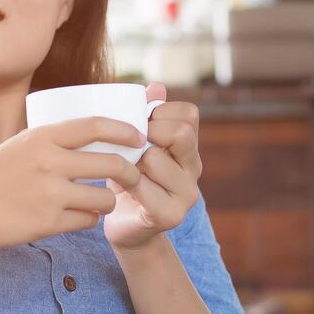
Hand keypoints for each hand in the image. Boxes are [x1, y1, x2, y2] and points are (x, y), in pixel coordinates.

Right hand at [0, 117, 143, 253]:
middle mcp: (49, 162)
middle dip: (130, 172)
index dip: (125, 131)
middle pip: (111, 164)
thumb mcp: (19, 146)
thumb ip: (52, 143)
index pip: (97, 126)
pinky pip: (86, 221)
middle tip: (132, 176)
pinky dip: (88, 220)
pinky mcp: (47, 223)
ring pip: (103, 198)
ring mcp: (49, 194)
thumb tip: (94, 138)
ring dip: (107, 201)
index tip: (139, 137)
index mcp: (41, 137)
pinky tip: (78, 217)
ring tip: (99, 201)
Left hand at [103, 83, 203, 251]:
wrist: (123, 226)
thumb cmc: (126, 178)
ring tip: (122, 168)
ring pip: (155, 158)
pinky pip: (143, 186)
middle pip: (181, 132)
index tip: (140, 122)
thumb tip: (156, 86)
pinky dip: (125, 181)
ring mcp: (187, 194)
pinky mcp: (170, 215)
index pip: (189, 114)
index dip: (161, 111)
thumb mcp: (134, 145)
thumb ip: (145, 116)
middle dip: (148, 131)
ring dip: (130, 160)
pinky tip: (118, 187)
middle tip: (130, 144)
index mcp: (189, 148)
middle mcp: (194, 169)